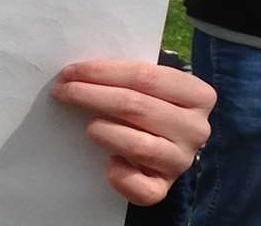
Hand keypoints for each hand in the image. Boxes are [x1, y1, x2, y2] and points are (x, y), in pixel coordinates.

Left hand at [51, 59, 214, 205]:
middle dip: (91, 96)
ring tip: (88, 127)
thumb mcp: (148, 85)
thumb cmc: (150, 104)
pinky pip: (142, 189)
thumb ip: (126, 77)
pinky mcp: (166, 187)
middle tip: (62, 92)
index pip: (145, 76)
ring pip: (138, 145)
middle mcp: (196, 128)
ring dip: (104, 132)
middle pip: (136, 106)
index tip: (70, 72)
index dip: (102, 72)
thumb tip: (78, 73)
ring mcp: (182, 160)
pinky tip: (109, 163)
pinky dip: (120, 176)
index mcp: (198, 94)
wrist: (164, 142)